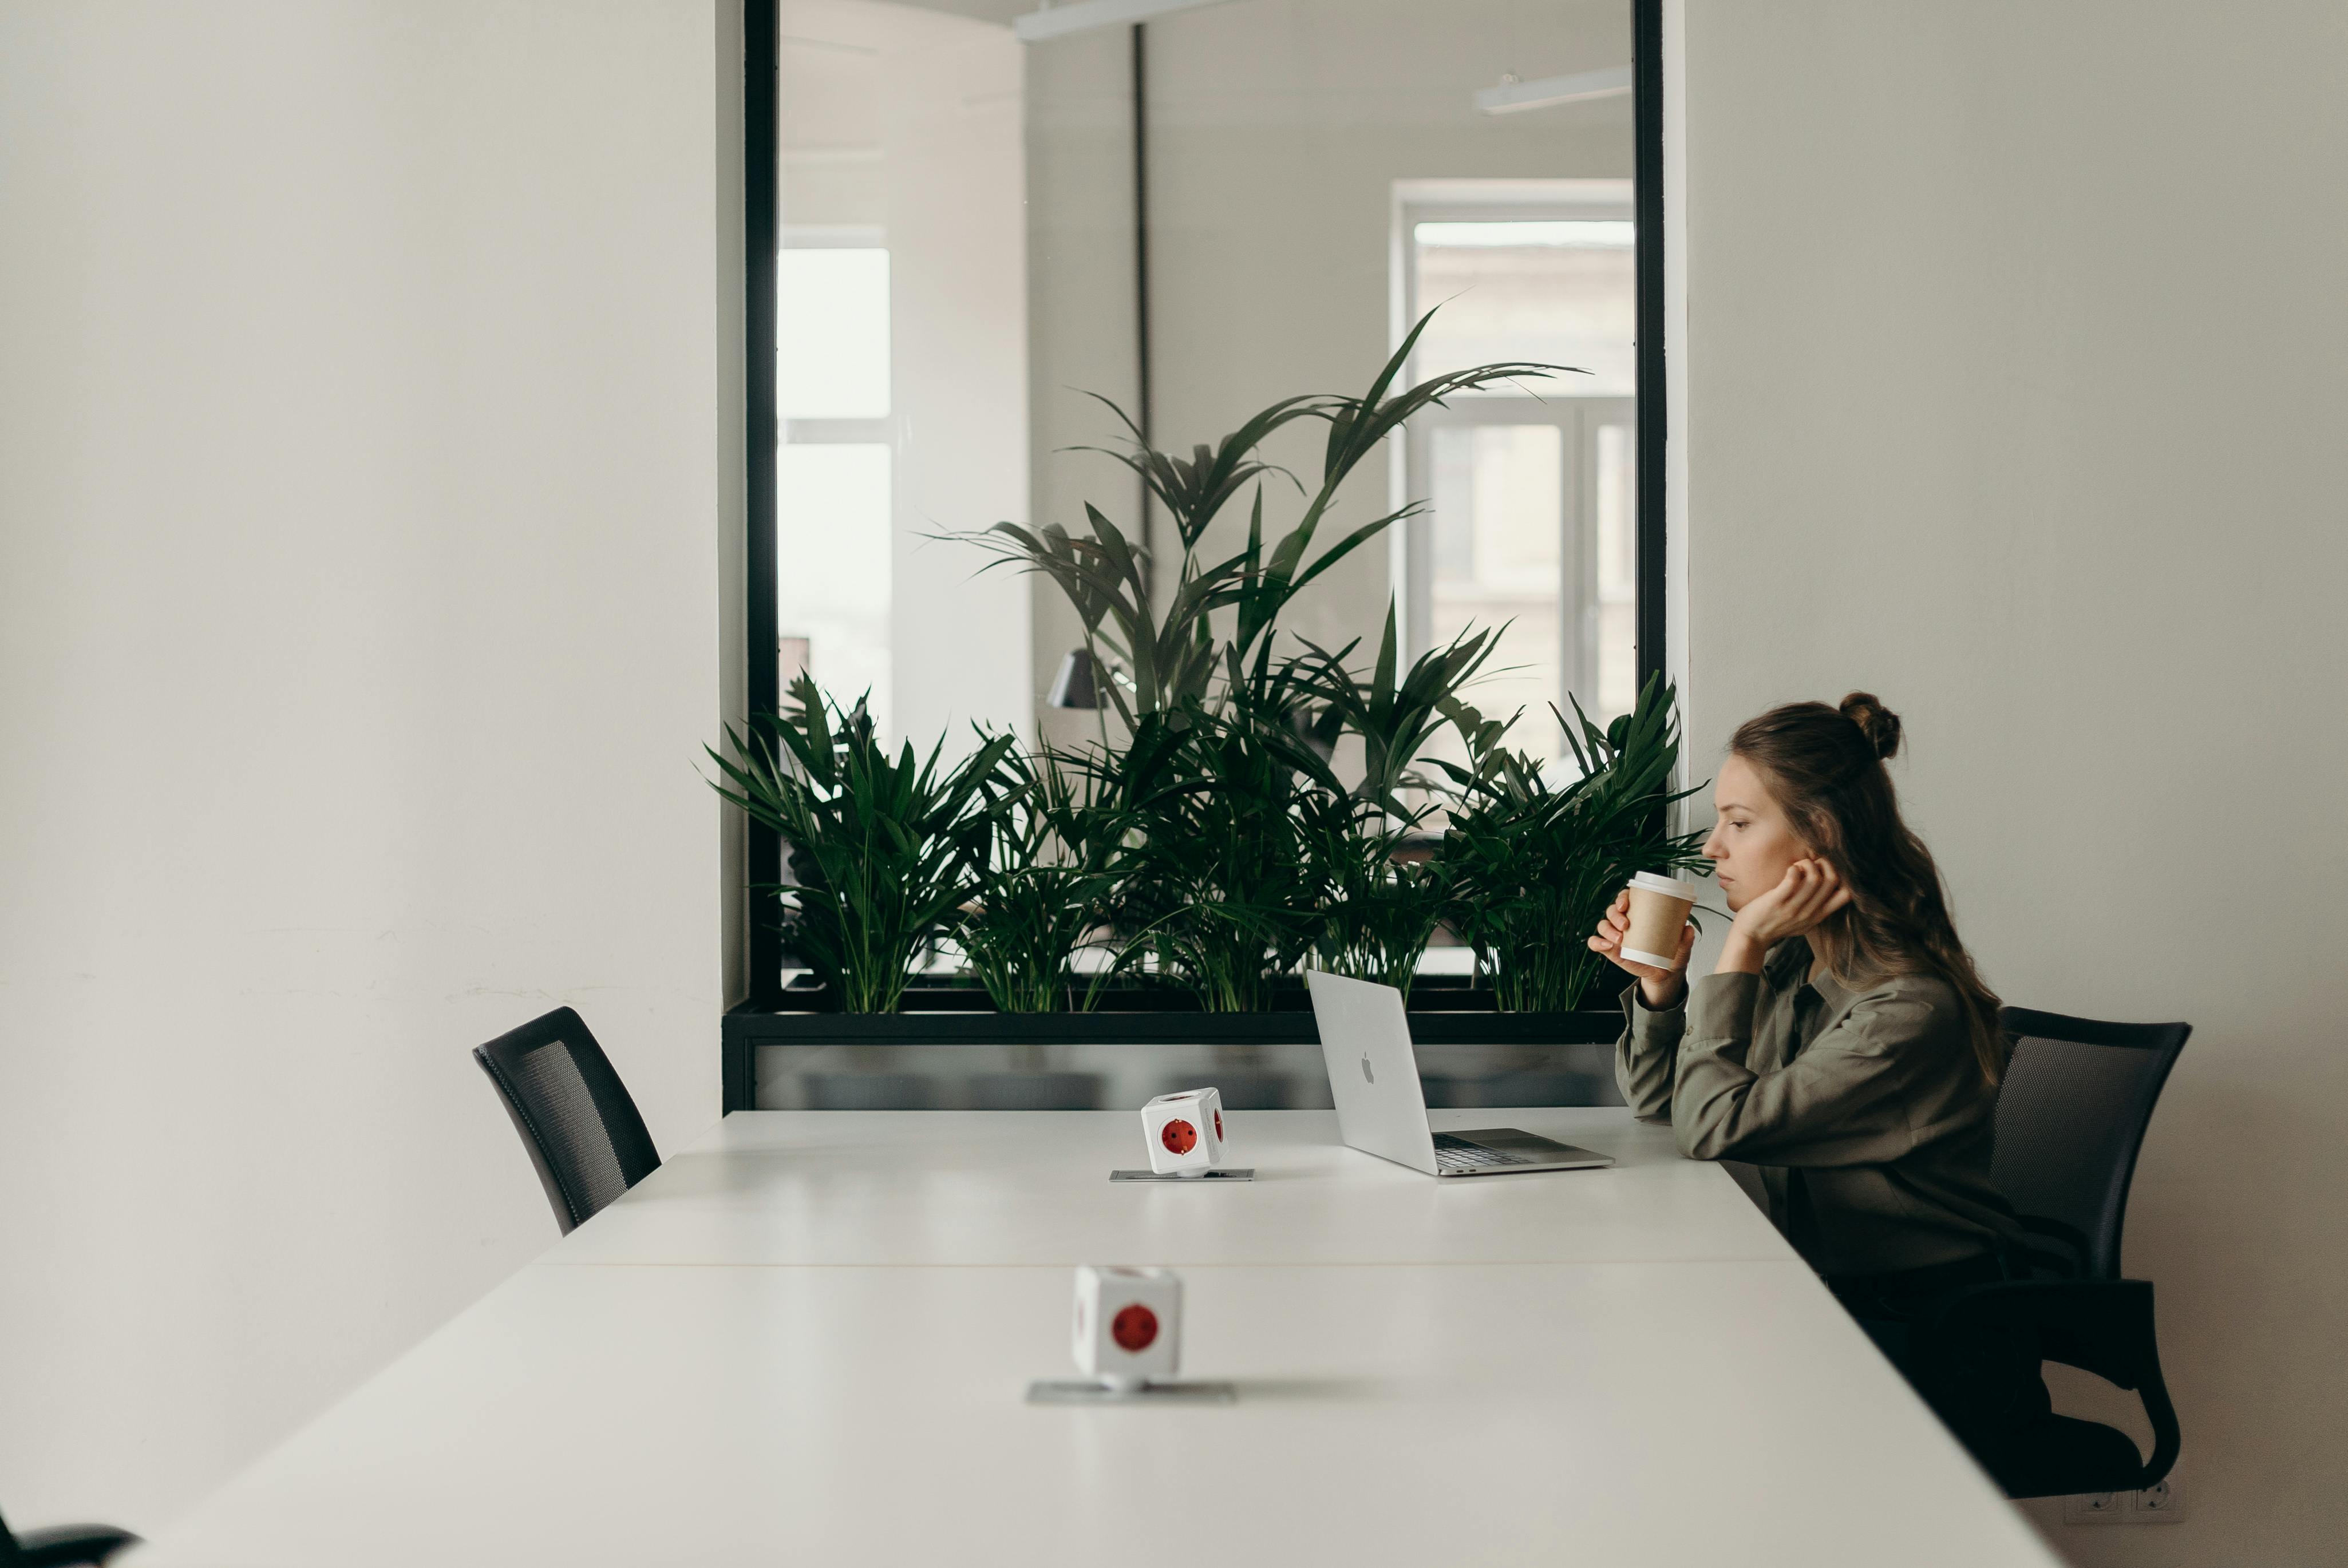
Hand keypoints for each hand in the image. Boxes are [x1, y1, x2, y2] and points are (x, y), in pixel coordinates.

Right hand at [1589, 889, 1694, 1008]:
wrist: (1664, 974)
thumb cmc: (1670, 954)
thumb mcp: (1681, 947)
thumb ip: (1685, 939)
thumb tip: (1688, 929)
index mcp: (1640, 914)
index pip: (1626, 898)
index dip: (1623, 897)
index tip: (1626, 904)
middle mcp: (1625, 922)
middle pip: (1612, 910)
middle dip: (1615, 914)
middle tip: (1626, 924)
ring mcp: (1616, 936)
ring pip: (1603, 925)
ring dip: (1608, 929)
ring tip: (1620, 939)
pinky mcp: (1611, 950)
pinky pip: (1595, 943)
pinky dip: (1596, 942)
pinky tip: (1605, 945)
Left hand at [1717, 858, 1850, 974]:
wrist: (1751, 937)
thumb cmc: (1776, 924)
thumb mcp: (1804, 921)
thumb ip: (1818, 908)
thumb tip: (1827, 884)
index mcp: (1819, 916)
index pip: (1846, 895)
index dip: (1842, 876)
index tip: (1826, 872)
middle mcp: (1810, 912)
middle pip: (1833, 880)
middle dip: (1824, 863)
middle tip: (1809, 864)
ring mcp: (1794, 908)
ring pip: (1815, 878)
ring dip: (1807, 864)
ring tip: (1797, 866)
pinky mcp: (1776, 902)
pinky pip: (1792, 880)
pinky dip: (1794, 869)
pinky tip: (1789, 869)